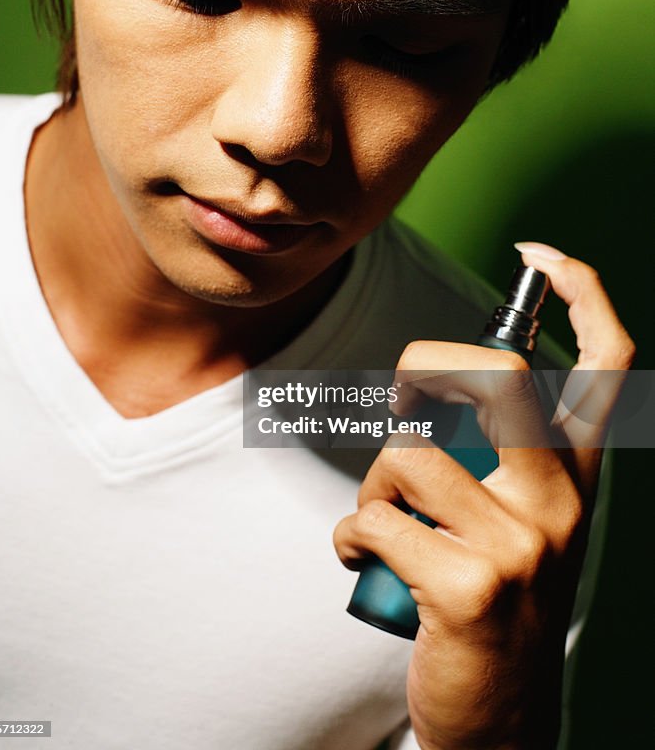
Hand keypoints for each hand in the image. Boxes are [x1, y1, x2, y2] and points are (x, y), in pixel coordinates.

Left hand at [334, 246, 633, 749]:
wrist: (503, 717)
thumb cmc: (494, 598)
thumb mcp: (521, 521)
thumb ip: (501, 456)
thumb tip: (434, 388)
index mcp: (578, 477)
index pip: (609, 364)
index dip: (584, 293)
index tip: (539, 254)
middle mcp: (563, 501)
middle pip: (496, 376)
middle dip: (426, 366)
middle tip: (403, 403)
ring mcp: (523, 545)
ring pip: (411, 455)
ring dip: (374, 485)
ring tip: (381, 523)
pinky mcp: (470, 587)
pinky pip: (373, 520)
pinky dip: (349, 535)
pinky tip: (363, 562)